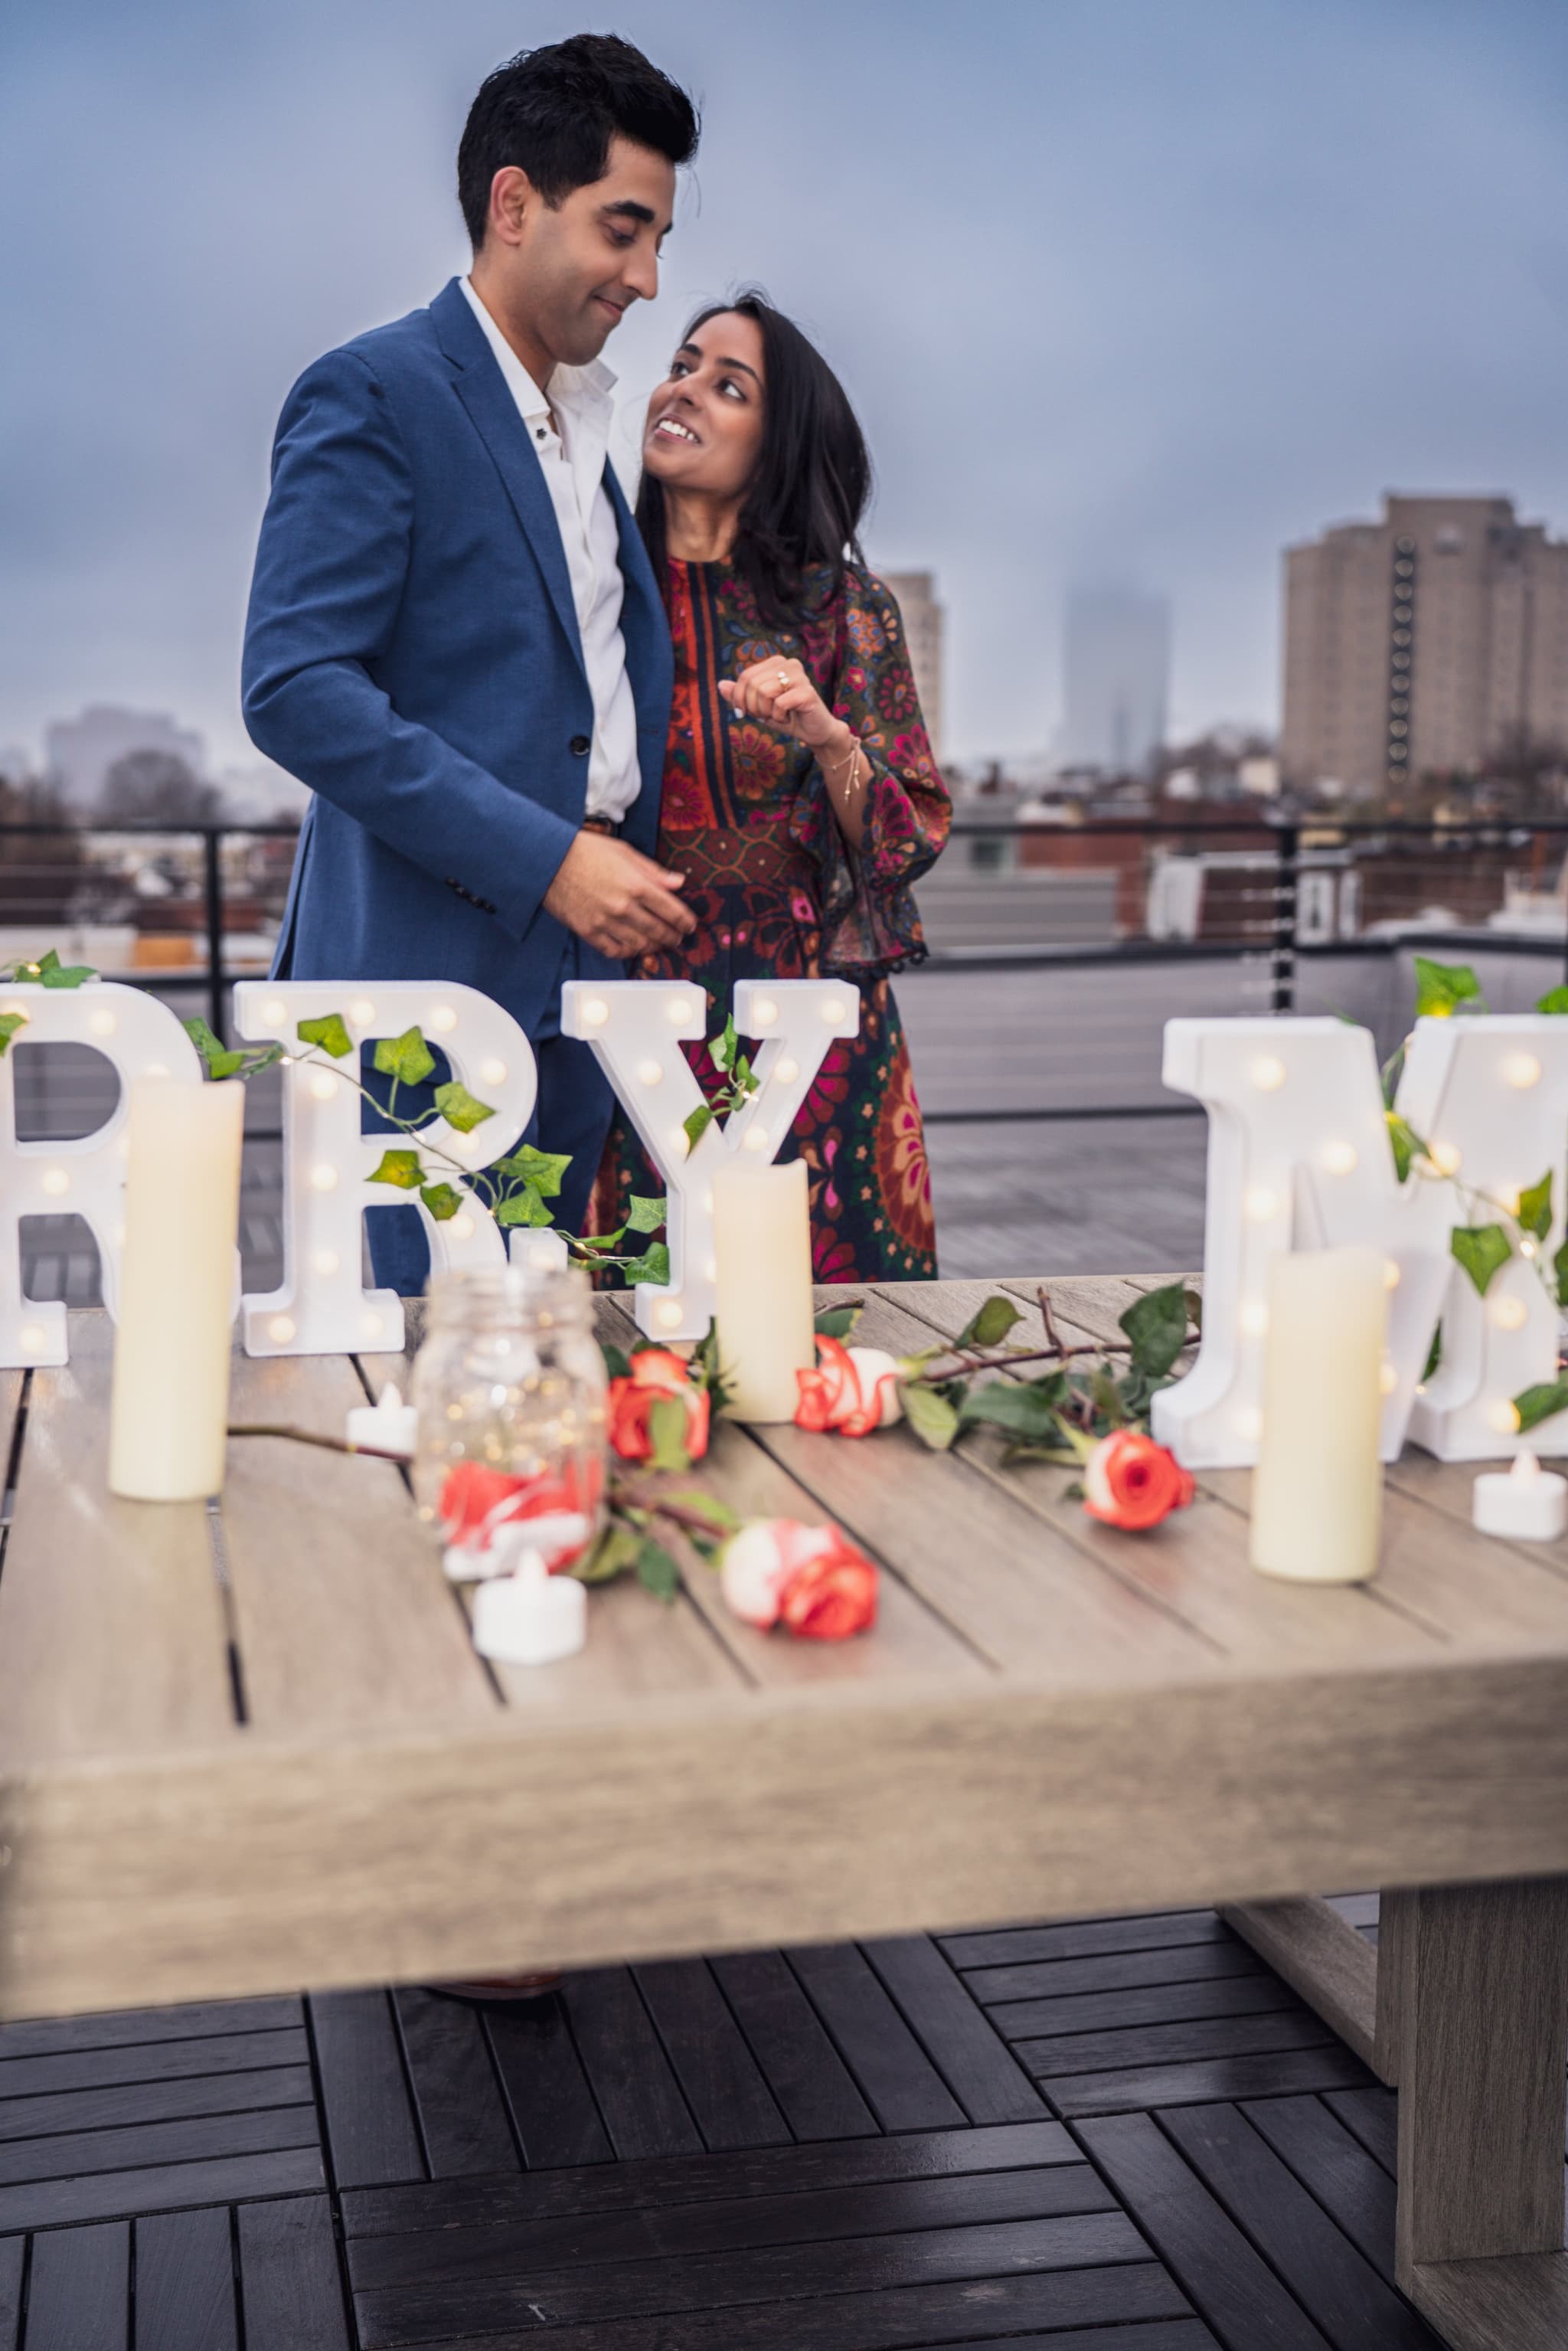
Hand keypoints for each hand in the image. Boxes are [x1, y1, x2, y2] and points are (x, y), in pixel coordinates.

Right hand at [543, 831, 694, 957]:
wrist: (548, 859)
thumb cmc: (586, 850)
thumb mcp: (624, 852)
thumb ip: (653, 871)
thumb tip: (679, 883)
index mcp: (636, 884)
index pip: (672, 910)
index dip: (685, 921)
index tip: (690, 925)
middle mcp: (624, 907)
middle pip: (659, 931)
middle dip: (673, 936)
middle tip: (678, 937)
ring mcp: (605, 922)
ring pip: (640, 944)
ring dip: (654, 946)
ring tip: (658, 943)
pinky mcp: (588, 931)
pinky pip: (614, 950)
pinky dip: (628, 952)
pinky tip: (633, 947)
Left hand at [719, 656, 845, 756]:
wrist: (813, 732)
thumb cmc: (785, 717)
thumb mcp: (757, 707)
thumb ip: (740, 695)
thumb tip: (720, 684)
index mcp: (776, 663)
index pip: (746, 676)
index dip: (740, 698)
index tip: (746, 712)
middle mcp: (789, 663)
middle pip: (753, 684)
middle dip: (753, 707)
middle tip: (766, 715)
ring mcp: (800, 676)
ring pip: (764, 692)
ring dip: (767, 712)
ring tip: (779, 715)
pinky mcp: (807, 692)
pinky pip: (779, 704)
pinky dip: (779, 717)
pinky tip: (789, 717)